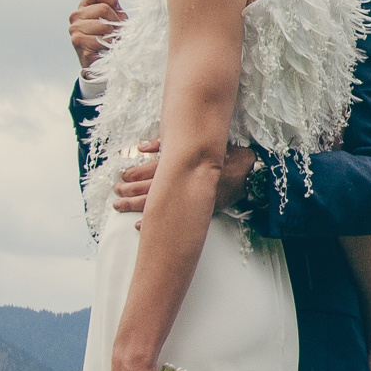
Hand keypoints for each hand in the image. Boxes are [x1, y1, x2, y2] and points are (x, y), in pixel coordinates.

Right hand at [69, 0, 124, 71]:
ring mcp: (75, 30)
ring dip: (113, 35)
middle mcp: (76, 17)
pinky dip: (109, 45)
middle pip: (104, 8)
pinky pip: (103, 39)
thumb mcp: (112, 18)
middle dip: (115, 21)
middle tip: (115, 30)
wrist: (100, 63)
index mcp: (84, 7)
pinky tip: (104, 49)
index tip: (115, 7)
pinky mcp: (79, 43)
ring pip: (104, 25)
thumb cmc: (107, 38)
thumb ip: (111, 1)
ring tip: (110, 41)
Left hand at [113, 142, 253, 215]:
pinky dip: (153, 222)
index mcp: (186, 166)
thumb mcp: (204, 144)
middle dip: (130, 191)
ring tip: (119, 205)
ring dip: (135, 205)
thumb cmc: (229, 155)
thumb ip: (172, 144)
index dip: (135, 175)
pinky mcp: (199, 209)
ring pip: (157, 204)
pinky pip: (173, 218)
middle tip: (116, 192)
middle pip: (150, 189)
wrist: (254, 174)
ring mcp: (192, 199)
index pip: (153, 171)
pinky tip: (138, 226)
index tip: (121, 177)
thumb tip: (145, 147)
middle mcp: (186, 184)